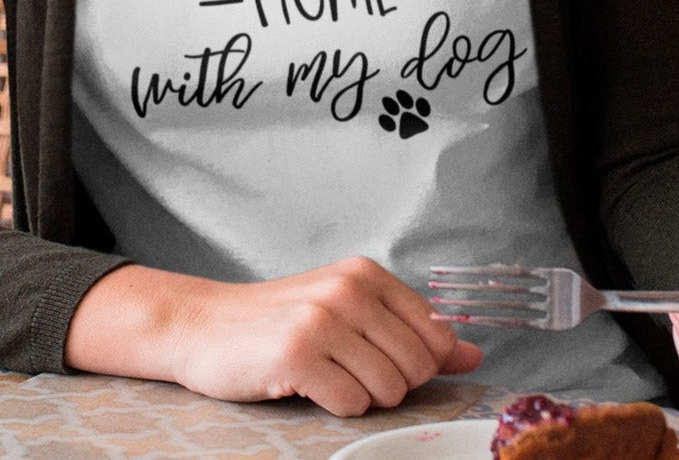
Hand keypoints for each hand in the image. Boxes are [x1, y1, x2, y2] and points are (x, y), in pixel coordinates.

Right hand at [66, 256, 481, 416]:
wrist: (205, 325)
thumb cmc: (281, 321)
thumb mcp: (350, 313)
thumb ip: (414, 333)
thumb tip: (474, 354)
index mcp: (366, 273)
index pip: (435, 336)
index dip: (414, 362)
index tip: (378, 357)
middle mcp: (348, 289)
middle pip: (416, 368)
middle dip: (387, 382)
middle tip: (345, 366)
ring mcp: (323, 320)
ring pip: (388, 391)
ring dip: (359, 395)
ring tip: (324, 372)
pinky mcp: (298, 354)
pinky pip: (351, 405)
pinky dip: (333, 405)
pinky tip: (304, 383)